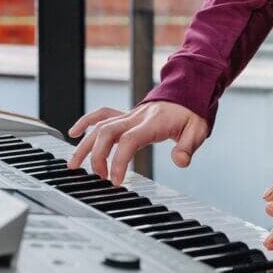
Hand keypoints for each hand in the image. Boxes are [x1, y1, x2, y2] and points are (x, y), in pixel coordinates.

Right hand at [67, 101, 208, 185]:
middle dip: (97, 156)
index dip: (118, 161)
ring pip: (100, 125)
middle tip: (99, 177)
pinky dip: (86, 121)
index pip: (129, 140)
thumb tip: (181, 162)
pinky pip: (103, 114)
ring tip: (74, 166)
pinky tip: (74, 133)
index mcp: (153, 122)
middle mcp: (137, 117)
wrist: (190, 92)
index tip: (115, 180)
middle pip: (107, 132)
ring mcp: (130, 115)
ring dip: (85, 145)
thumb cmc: (192, 113)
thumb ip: (188, 146)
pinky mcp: (127, 115)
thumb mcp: (198, 130)